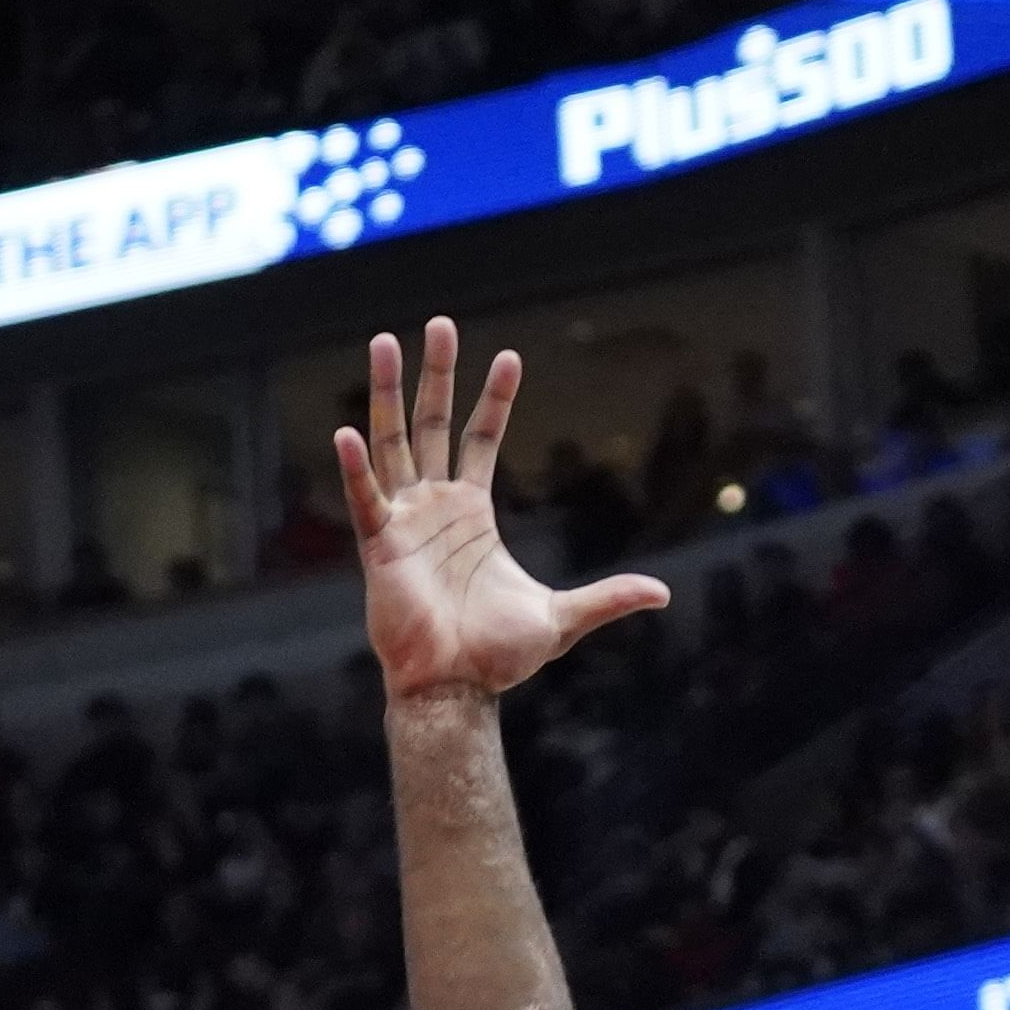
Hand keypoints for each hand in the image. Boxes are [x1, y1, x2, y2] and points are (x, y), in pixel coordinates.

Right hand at [336, 319, 670, 700]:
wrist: (457, 687)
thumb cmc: (498, 655)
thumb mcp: (563, 618)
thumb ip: (608, 598)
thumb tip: (662, 592)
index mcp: (471, 514)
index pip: (481, 439)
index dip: (494, 399)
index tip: (508, 356)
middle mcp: (433, 506)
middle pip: (432, 424)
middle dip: (434, 374)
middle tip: (439, 322)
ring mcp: (403, 521)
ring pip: (392, 443)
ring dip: (386, 393)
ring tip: (384, 342)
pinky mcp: (380, 546)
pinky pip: (365, 498)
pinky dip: (355, 467)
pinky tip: (347, 430)